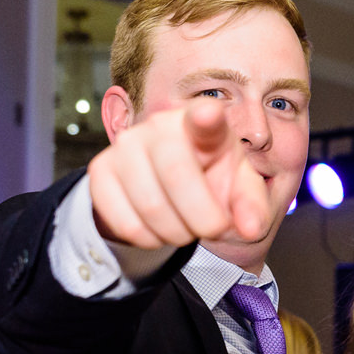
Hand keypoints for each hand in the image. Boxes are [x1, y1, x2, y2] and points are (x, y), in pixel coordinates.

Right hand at [88, 98, 276, 250]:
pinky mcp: (101, 170)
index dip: (205, 118)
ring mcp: (125, 145)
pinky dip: (148, 239)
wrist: (168, 189)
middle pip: (177, 175)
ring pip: (150, 205)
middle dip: (202, 218)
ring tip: (185, 228)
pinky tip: (157, 229)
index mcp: (203, 124)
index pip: (204, 118)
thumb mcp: (240, 191)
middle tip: (211, 229)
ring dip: (176, 233)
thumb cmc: (210, 181)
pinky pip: (125, 222)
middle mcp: (160, 126)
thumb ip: (252, 207)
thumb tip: (251, 228)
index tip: (209, 115)